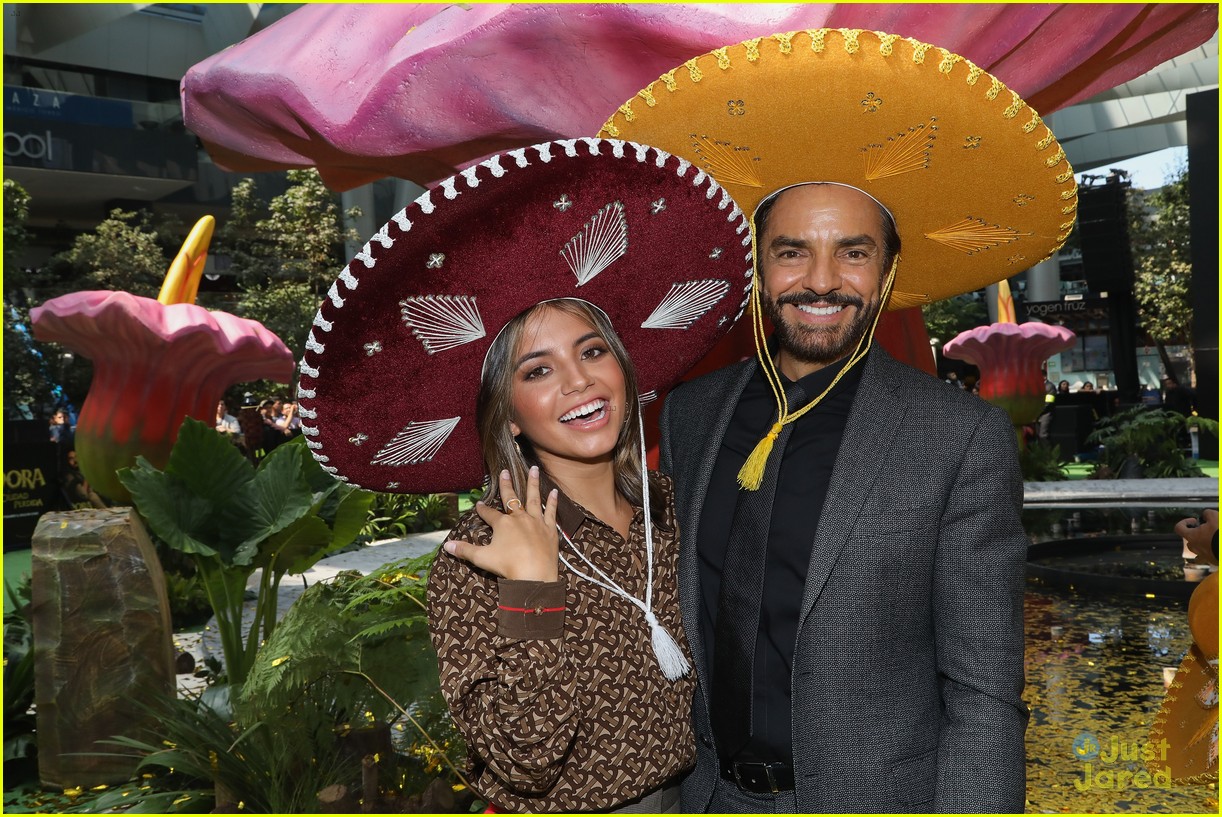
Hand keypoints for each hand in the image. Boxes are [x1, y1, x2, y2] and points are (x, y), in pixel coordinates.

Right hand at [444, 466, 560, 580]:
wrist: (534, 575)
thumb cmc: (507, 566)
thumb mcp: (482, 558)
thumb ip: (465, 550)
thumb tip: (446, 546)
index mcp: (502, 524)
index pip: (489, 514)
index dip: (483, 509)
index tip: (479, 504)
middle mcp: (519, 518)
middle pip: (511, 498)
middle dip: (506, 485)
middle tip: (505, 472)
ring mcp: (536, 522)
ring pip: (534, 498)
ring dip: (533, 483)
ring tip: (534, 469)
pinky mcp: (549, 530)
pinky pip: (551, 512)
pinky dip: (553, 501)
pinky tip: (555, 492)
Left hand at [1175, 508, 1217, 565]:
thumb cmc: (1220, 533)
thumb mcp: (1215, 517)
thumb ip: (1207, 514)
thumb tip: (1205, 515)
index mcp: (1192, 537)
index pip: (1179, 528)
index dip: (1185, 522)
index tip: (1195, 521)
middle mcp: (1195, 548)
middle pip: (1189, 540)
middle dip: (1196, 534)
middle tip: (1207, 530)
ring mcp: (1203, 556)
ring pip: (1197, 551)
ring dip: (1202, 545)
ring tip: (1212, 540)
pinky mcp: (1213, 562)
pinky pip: (1208, 558)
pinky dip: (1210, 553)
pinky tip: (1217, 548)